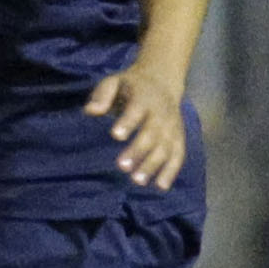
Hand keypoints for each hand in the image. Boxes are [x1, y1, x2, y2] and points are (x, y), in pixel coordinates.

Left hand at [84, 65, 186, 189]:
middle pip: (152, 133)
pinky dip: (171, 171)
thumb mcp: (114, 81)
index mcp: (144, 97)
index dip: (128, 122)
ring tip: (137, 181)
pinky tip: (160, 186)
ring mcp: (172, 126)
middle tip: (122, 167)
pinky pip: (178, 155)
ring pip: (165, 147)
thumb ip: (102, 95)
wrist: (163, 80)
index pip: (137, 109)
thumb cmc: (130, 86)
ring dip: (153, 164)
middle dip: (138, 150)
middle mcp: (161, 113)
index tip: (115, 135)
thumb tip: (90, 111)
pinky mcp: (178, 137)